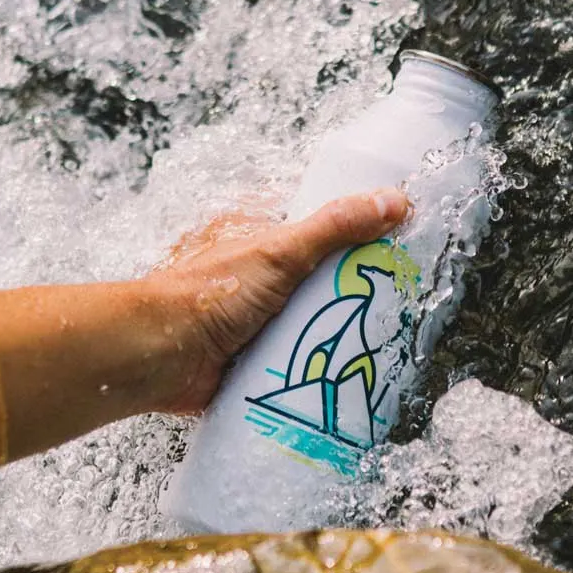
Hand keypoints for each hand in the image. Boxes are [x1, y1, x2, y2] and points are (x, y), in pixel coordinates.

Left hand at [141, 187, 409, 413]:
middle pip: (328, 277)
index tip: (406, 241)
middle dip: (360, 290)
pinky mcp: (260, 356)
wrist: (162, 354)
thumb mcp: (279, 250)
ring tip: (396, 341)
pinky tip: (359, 373)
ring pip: (318, 319)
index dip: (362, 231)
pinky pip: (302, 357)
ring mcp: (263, 317)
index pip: (324, 225)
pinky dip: (323, 364)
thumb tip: (393, 200)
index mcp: (265, 237)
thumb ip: (334, 226)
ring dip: (344, 331)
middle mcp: (267, 275)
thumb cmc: (210, 292)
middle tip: (410, 301)